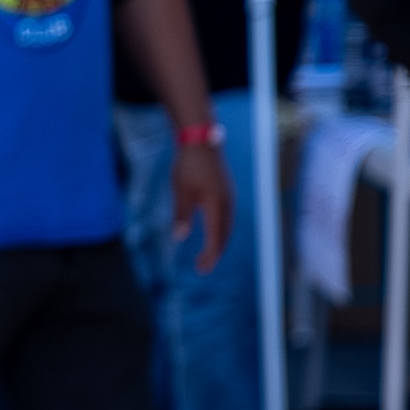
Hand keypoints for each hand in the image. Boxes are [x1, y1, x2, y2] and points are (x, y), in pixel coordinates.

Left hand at [174, 138, 234, 271]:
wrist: (201, 140)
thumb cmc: (189, 165)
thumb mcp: (181, 191)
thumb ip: (182, 215)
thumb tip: (180, 238)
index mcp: (217, 205)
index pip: (215, 237)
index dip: (209, 255)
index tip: (201, 268)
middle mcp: (227, 202)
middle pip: (224, 234)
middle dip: (215, 252)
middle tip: (203, 266)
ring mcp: (228, 196)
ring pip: (227, 225)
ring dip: (219, 241)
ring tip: (209, 254)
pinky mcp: (226, 190)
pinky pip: (226, 216)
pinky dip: (220, 229)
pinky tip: (212, 231)